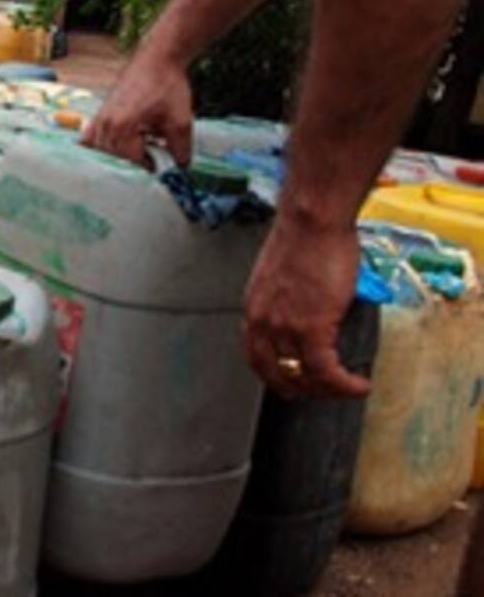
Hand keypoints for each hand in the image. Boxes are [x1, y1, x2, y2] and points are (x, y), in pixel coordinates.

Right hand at [82, 51, 193, 166]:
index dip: (150, 165)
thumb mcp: (181, 121)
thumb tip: (180, 168)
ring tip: (137, 148)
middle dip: (134, 161)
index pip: (132, 160)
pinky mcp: (100, 112)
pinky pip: (91, 137)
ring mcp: (100, 117)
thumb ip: (181, 149)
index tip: (162, 164)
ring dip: (118, 154)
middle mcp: (106, 123)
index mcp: (123, 126)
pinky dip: (101, 144)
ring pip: (101, 150)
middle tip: (152, 157)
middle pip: (114, 158)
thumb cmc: (168, 85)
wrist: (158, 58)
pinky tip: (117, 143)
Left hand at [243, 215, 370, 399]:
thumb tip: (307, 313)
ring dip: (329, 389)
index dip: (273, 375)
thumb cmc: (304, 237)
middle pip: (275, 373)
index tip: (289, 383)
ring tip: (347, 388)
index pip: (254, 356)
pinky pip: (326, 370)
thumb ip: (287, 300)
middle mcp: (263, 321)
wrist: (312, 220)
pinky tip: (358, 384)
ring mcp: (285, 326)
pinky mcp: (311, 326)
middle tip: (322, 392)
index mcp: (254, 308)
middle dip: (300, 388)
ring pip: (304, 375)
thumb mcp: (283, 276)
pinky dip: (343, 384)